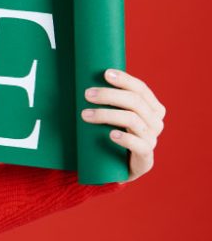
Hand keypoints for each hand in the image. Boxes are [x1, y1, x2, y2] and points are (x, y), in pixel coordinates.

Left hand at [81, 68, 165, 182]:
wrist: (115, 167)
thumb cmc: (110, 133)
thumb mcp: (112, 114)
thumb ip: (109, 99)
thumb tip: (84, 74)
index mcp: (152, 108)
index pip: (141, 89)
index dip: (125, 80)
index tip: (105, 73)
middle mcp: (155, 123)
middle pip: (135, 102)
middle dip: (109, 95)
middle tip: (87, 94)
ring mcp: (152, 140)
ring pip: (132, 120)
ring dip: (107, 115)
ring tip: (85, 115)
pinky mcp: (145, 158)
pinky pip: (139, 146)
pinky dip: (125, 138)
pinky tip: (110, 134)